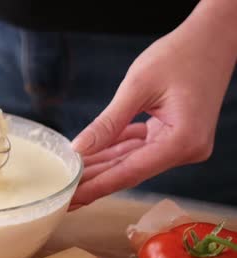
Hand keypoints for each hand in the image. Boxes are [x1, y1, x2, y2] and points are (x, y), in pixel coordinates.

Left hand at [69, 0, 236, 209]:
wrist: (213, 37)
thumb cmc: (180, 54)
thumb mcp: (137, 87)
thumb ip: (108, 123)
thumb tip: (79, 149)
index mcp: (182, 141)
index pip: (129, 172)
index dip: (97, 187)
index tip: (71, 199)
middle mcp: (186, 150)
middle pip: (130, 171)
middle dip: (95, 180)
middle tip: (64, 195)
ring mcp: (182, 144)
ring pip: (132, 160)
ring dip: (102, 165)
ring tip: (71, 175)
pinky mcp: (176, 135)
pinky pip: (139, 147)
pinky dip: (115, 148)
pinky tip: (91, 154)